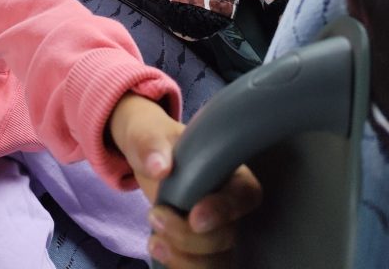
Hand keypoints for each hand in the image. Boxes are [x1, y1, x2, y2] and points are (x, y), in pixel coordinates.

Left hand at [109, 94, 260, 268]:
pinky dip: (182, 268)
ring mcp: (217, 229)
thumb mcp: (146, 133)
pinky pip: (203, 268)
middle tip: (155, 215)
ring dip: (186, 260)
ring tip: (154, 242)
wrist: (144, 156)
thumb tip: (160, 166)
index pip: (245, 195)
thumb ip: (151, 143)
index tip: (194, 217)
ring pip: (218, 260)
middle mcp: (229, 204)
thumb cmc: (153, 140)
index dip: (224, 211)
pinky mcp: (200, 249)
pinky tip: (159, 252)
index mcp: (227, 169)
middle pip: (227, 236)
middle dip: (189, 237)